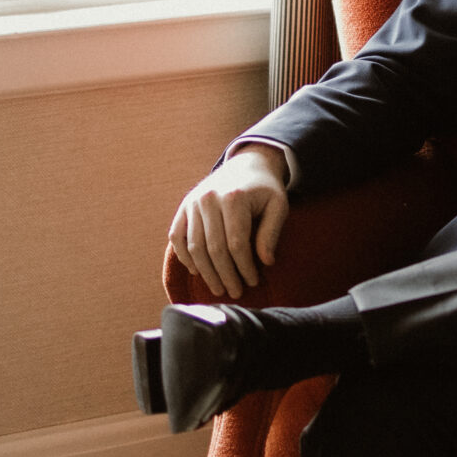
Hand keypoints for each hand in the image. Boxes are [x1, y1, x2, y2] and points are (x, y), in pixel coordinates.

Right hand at [169, 146, 289, 299]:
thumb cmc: (265, 189)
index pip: (237, 243)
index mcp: (234, 198)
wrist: (246, 164)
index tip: (253, 282)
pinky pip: (177, 236)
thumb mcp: (278, 206)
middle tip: (235, 292)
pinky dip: (184, 257)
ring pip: (194, 247)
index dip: (244, 267)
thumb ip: (272, 232)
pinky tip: (197, 271)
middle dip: (225, 275)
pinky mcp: (184, 206)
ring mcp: (193, 202)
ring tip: (218, 288)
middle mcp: (209, 199)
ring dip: (206, 272)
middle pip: (214, 248)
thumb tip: (266, 262)